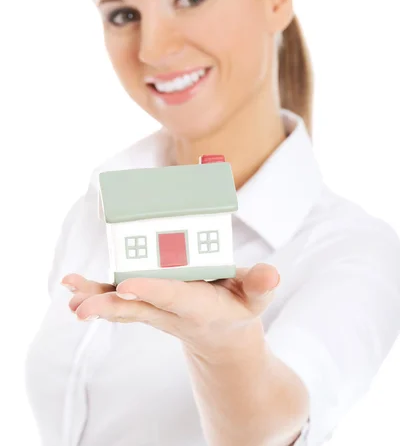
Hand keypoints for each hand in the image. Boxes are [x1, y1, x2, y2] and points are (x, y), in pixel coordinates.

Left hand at [61, 264, 279, 354]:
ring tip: (69, 291)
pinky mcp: (145, 303)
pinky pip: (118, 299)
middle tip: (80, 307)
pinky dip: (95, 293)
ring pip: (122, 305)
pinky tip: (71, 285)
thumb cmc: (238, 307)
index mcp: (199, 305)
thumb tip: (271, 274)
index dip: (152, 290)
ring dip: (94, 299)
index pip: (174, 296)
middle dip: (109, 307)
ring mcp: (155, 309)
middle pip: (137, 308)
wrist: (221, 336)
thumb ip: (261, 285)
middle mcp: (171, 310)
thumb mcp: (256, 298)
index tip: (128, 285)